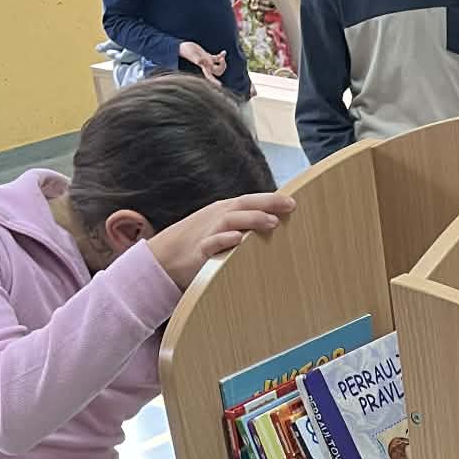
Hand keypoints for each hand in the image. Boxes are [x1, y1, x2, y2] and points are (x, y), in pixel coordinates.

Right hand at [148, 191, 295, 287]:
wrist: (164, 258)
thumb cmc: (199, 242)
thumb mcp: (221, 228)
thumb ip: (244, 225)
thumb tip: (274, 224)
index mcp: (224, 211)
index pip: (249, 200)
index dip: (270, 199)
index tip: (293, 202)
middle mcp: (217, 218)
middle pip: (243, 205)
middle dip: (266, 204)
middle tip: (289, 206)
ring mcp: (207, 233)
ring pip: (230, 221)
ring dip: (251, 219)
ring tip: (272, 221)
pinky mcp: (199, 252)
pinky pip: (211, 244)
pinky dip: (223, 240)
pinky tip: (238, 238)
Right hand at [179, 40, 226, 80]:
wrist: (183, 47)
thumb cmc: (185, 50)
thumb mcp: (192, 54)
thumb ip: (198, 58)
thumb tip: (203, 62)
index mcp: (203, 67)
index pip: (209, 76)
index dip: (214, 81)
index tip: (220, 85)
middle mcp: (206, 65)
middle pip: (217, 71)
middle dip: (222, 67)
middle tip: (221, 59)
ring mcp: (207, 61)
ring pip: (219, 65)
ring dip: (222, 61)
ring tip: (222, 55)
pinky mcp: (207, 56)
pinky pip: (217, 58)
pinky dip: (221, 55)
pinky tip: (224, 52)